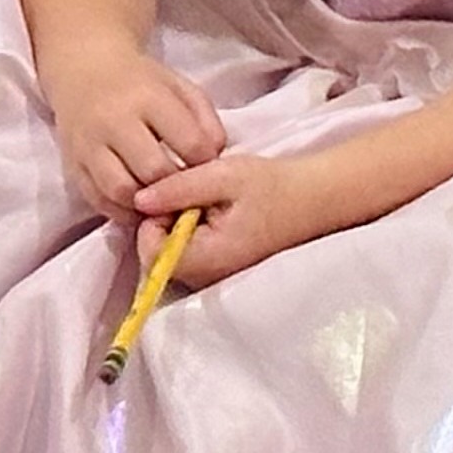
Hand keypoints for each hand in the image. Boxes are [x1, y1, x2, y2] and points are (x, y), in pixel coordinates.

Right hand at [44, 38, 224, 222]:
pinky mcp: (72, 165)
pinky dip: (122, 211)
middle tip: (183, 190)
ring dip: (147, 204)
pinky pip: (98, 200)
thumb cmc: (140, 83)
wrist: (84, 71)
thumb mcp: (179, 87)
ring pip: (122, 191)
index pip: (189, 142)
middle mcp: (114, 120)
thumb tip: (215, 157)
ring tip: (160, 202)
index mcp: (148, 96)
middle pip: (153, 171)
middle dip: (175, 186)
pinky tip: (138, 206)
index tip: (205, 167)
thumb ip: (205, 120)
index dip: (205, 162)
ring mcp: (89, 145)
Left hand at [133, 148, 341, 288]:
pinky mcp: (222, 270)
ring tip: (204, 198)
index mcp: (208, 258)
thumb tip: (137, 199)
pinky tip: (212, 209)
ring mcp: (215, 277)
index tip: (171, 192)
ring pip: (173, 254)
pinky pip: (190, 254)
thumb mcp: (224, 175)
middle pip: (158, 256)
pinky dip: (192, 231)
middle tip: (190, 191)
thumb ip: (179, 188)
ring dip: (178, 225)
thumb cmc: (273, 186)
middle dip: (164, 221)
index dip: (150, 219)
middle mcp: (208, 277)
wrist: (315, 200)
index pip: (150, 252)